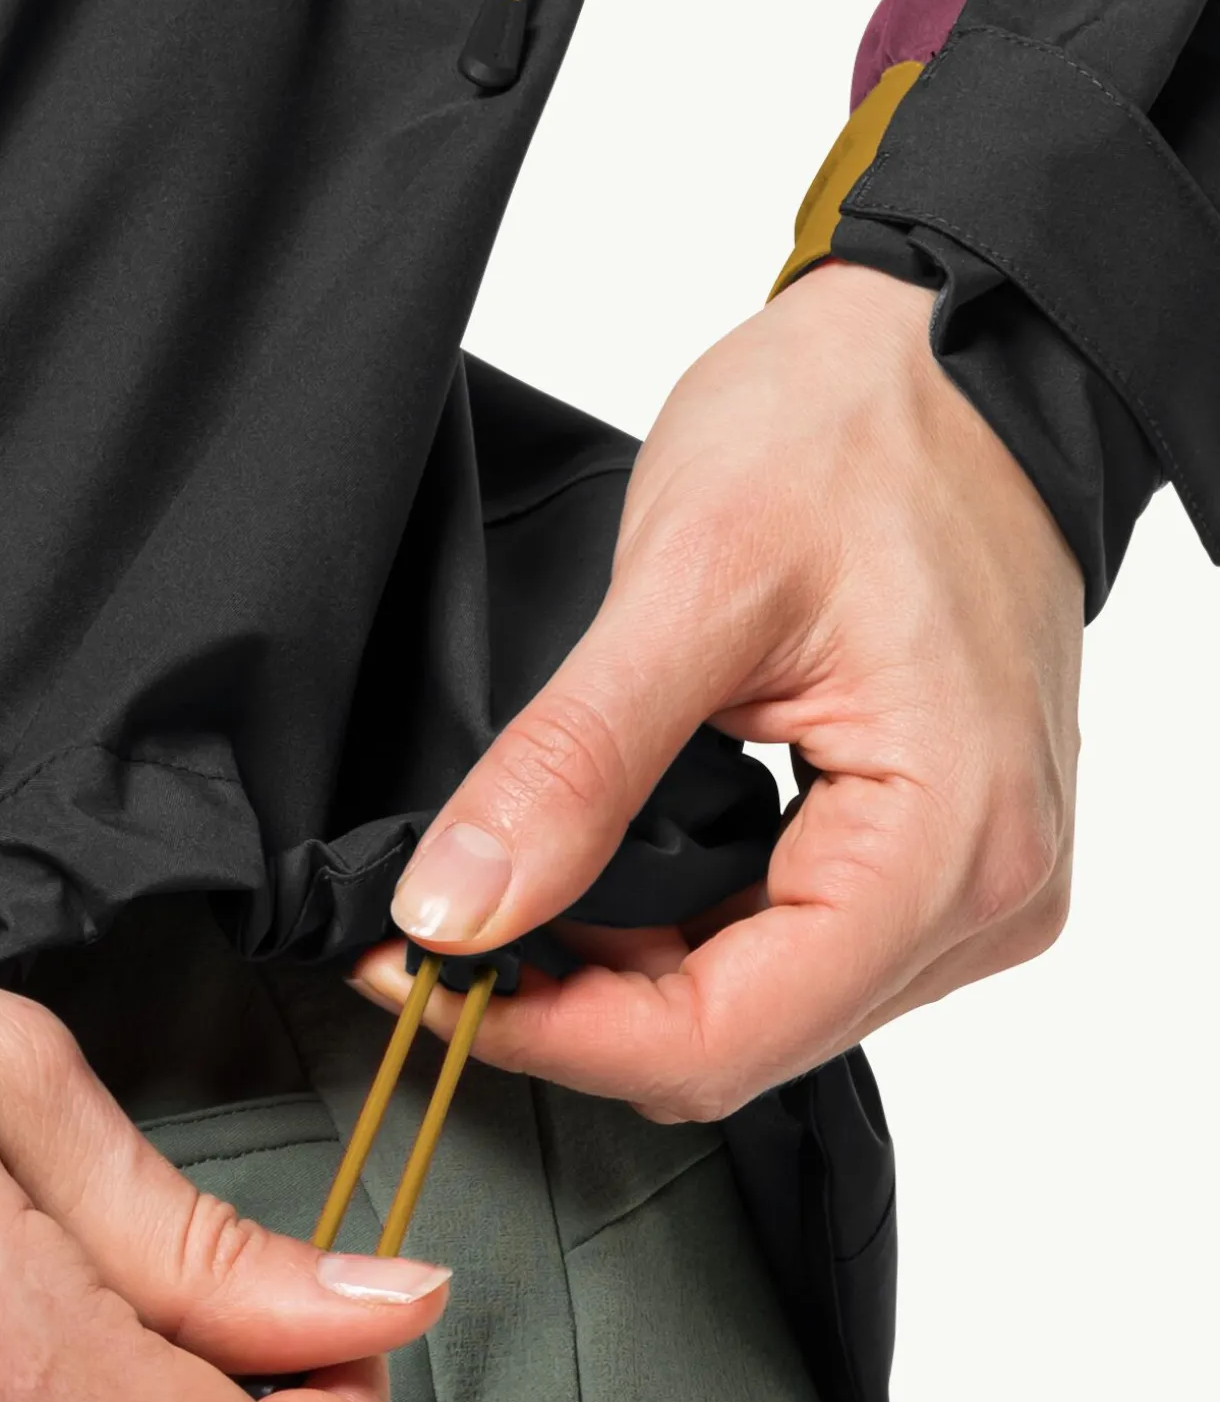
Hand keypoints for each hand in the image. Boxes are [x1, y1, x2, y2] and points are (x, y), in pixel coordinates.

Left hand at [354, 263, 1084, 1119]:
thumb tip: (455, 912)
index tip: (416, 979)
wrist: (963, 354)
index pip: (720, 1037)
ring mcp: (970, 893)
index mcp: (950, 847)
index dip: (550, 1032)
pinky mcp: (938, 870)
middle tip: (439, 935)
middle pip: (735, 1046)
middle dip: (574, 1011)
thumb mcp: (692, 580)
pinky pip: (785, 961)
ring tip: (512, 896)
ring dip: (620, 982)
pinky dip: (678, 940)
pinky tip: (606, 879)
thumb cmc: (866, 427)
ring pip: (754, 1018)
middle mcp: (984, 900)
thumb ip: (571, 764)